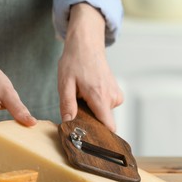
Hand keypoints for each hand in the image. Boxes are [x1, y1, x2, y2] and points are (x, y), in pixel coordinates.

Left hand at [58, 3, 122, 131]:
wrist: (87, 43)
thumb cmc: (75, 60)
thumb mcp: (65, 83)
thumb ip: (67, 105)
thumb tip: (68, 122)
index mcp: (100, 97)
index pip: (109, 127)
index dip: (99, 136)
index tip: (89, 137)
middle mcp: (112, 98)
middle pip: (103, 122)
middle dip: (90, 119)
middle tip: (77, 106)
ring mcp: (116, 95)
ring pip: (104, 114)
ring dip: (92, 109)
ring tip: (82, 94)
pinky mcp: (116, 93)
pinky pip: (106, 106)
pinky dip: (97, 103)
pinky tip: (89, 91)